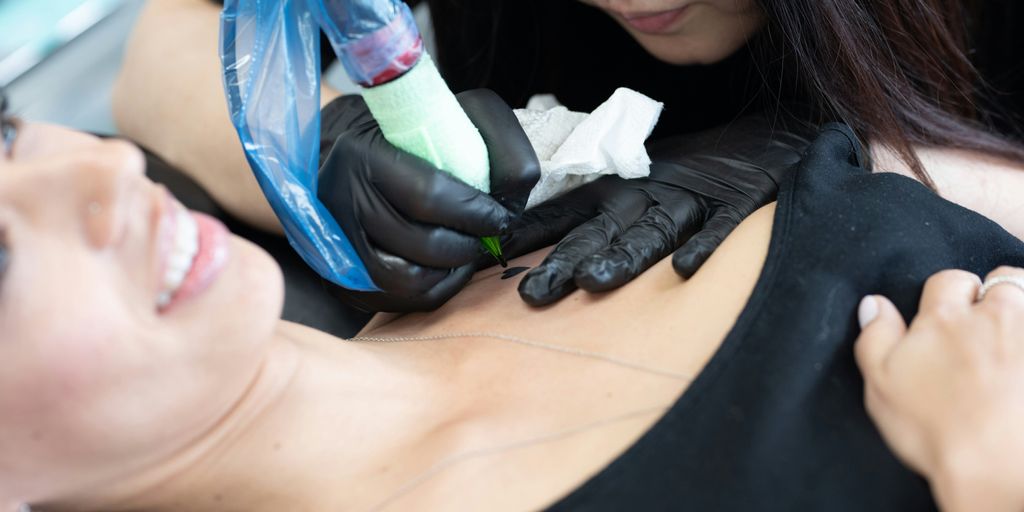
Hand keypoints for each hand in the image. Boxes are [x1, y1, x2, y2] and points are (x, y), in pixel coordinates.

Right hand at [317, 90, 539, 311]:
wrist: (342, 157)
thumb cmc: (411, 136)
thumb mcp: (454, 116)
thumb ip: (497, 143)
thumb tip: (518, 191)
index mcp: (361, 155)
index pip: (429, 197)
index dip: (476, 213)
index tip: (499, 216)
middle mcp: (340, 201)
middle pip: (423, 244)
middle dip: (470, 244)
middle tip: (489, 235)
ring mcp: (334, 244)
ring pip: (410, 280)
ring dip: (453, 270)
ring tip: (469, 250)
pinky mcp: (340, 277)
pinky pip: (399, 299)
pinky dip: (435, 287)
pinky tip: (448, 267)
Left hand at [503, 115, 813, 306]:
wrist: (776, 134)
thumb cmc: (699, 171)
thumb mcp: (643, 185)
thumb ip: (599, 218)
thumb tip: (538, 258)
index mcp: (623, 189)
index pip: (567, 211)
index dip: (531, 234)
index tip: (490, 259)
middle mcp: (652, 192)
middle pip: (603, 228)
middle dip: (566, 259)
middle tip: (534, 292)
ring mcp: (698, 197)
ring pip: (655, 230)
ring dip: (624, 255)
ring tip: (594, 281)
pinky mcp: (743, 201)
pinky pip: (725, 225)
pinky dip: (708, 243)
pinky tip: (686, 268)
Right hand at [855, 267, 1023, 511]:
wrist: (996, 467)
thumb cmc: (935, 430)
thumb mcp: (882, 386)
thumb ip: (875, 337)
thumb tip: (874, 303)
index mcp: (943, 319)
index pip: (949, 280)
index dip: (949, 294)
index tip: (949, 314)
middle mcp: (992, 317)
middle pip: (1001, 281)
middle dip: (995, 294)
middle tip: (990, 323)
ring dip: (1022, 311)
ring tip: (1015, 336)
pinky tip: (1022, 356)